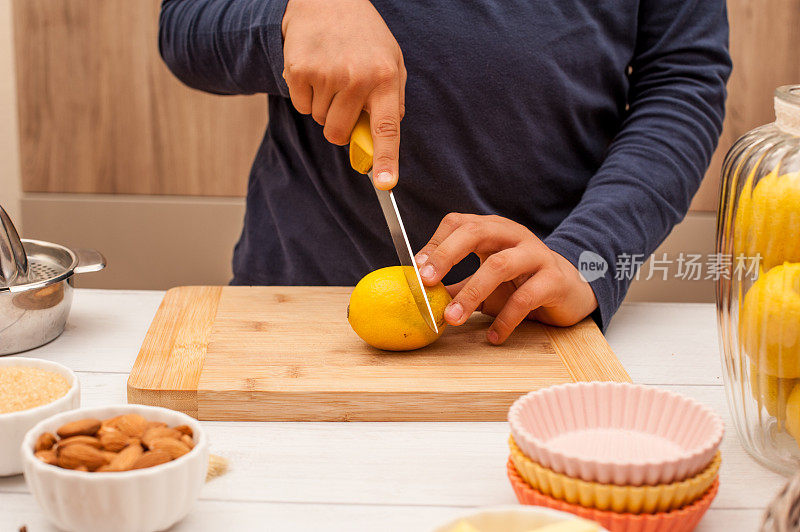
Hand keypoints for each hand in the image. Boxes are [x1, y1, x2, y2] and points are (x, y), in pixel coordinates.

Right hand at [282, 0, 405, 189]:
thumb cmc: (363, 35)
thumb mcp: (391, 60)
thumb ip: (392, 99)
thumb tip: (385, 135)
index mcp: (385, 78)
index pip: (387, 128)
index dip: (386, 159)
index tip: (385, 183)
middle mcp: (357, 77)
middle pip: (340, 133)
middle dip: (340, 126)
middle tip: (344, 98)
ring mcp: (327, 74)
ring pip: (320, 120)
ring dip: (324, 105)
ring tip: (331, 73)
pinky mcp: (299, 70)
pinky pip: (302, 106)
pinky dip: (306, 94)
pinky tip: (315, 70)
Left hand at [415, 214, 597, 343]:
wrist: (571, 290)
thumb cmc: (522, 282)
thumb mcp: (485, 281)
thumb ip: (456, 286)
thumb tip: (420, 296)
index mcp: (493, 230)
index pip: (459, 222)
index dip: (435, 242)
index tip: (417, 269)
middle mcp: (513, 236)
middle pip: (476, 232)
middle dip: (447, 255)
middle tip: (427, 281)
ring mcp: (536, 255)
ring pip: (500, 265)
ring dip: (472, 293)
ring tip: (453, 318)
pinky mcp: (554, 280)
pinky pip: (526, 297)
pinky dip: (506, 319)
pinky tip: (494, 336)